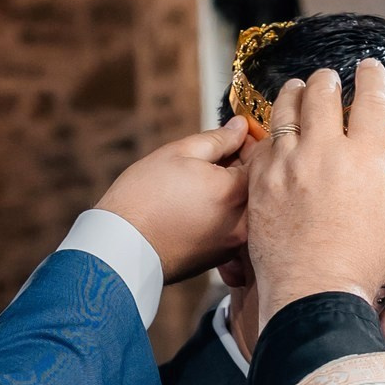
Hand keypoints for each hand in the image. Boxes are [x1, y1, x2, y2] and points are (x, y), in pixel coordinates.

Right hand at [97, 118, 249, 283]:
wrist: (122, 249)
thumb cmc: (143, 199)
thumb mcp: (178, 153)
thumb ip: (217, 139)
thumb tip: (240, 126)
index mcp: (235, 192)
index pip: (262, 159)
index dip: (250, 142)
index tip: (236, 134)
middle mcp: (243, 222)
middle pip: (258, 185)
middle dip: (244, 166)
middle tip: (221, 154)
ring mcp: (233, 244)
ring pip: (247, 207)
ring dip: (234, 190)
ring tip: (204, 181)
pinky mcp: (221, 258)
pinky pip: (234, 227)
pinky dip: (224, 213)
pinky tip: (199, 205)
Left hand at [244, 59, 384, 333]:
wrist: (312, 292)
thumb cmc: (363, 261)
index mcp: (365, 157)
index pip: (371, 98)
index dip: (372, 76)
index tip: (371, 68)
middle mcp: (324, 150)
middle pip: (323, 92)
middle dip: (328, 79)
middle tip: (330, 79)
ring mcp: (288, 163)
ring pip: (286, 108)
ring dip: (294, 92)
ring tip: (297, 89)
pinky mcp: (261, 180)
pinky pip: (263, 142)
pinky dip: (270, 130)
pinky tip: (276, 132)